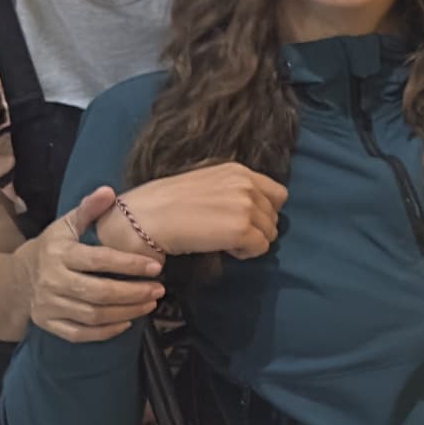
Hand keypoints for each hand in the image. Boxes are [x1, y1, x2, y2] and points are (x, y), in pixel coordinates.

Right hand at [25, 187, 164, 343]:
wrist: (17, 278)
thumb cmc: (52, 248)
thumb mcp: (66, 225)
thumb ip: (89, 209)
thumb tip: (109, 191)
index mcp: (60, 254)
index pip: (99, 260)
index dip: (129, 264)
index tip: (155, 266)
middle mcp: (53, 281)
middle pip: (99, 293)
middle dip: (133, 293)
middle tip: (159, 289)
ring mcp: (49, 306)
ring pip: (93, 315)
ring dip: (126, 312)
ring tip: (150, 303)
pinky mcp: (49, 324)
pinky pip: (79, 334)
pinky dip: (105, 332)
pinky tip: (127, 323)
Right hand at [118, 161, 286, 259]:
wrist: (146, 217)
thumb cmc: (166, 204)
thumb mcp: (206, 184)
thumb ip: (232, 191)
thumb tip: (252, 211)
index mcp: (238, 170)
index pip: (278, 194)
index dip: (264, 211)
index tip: (244, 221)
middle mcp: (246, 185)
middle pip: (274, 217)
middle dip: (257, 228)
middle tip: (229, 235)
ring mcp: (245, 206)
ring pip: (270, 233)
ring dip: (251, 241)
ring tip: (223, 241)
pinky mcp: (241, 229)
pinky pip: (261, 248)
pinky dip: (245, 253)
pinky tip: (223, 249)